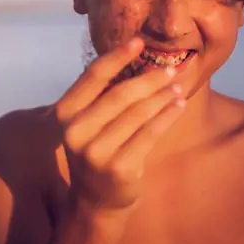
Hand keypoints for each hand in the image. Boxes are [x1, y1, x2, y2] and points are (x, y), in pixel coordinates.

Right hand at [55, 37, 184, 212]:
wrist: (95, 201)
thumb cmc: (95, 150)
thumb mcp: (87, 122)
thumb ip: (102, 95)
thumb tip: (136, 56)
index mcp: (65, 113)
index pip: (93, 76)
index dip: (117, 56)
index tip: (138, 41)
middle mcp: (76, 131)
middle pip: (120, 94)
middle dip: (149, 78)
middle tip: (171, 68)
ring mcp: (96, 152)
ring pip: (138, 114)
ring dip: (162, 96)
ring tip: (177, 86)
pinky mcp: (119, 167)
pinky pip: (149, 134)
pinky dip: (167, 116)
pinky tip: (178, 106)